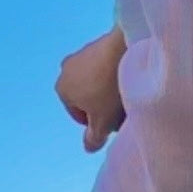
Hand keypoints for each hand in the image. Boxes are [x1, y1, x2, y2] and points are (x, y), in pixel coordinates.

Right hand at [55, 28, 126, 152]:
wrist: (125, 48)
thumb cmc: (110, 90)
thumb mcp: (103, 122)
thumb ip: (94, 138)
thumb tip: (88, 148)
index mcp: (61, 89)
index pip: (80, 116)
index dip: (98, 125)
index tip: (113, 124)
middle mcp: (66, 69)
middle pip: (89, 99)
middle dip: (105, 109)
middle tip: (122, 113)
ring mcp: (81, 54)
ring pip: (98, 83)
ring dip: (112, 93)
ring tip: (129, 97)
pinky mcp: (99, 43)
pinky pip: (107, 68)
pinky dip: (117, 76)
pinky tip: (131, 80)